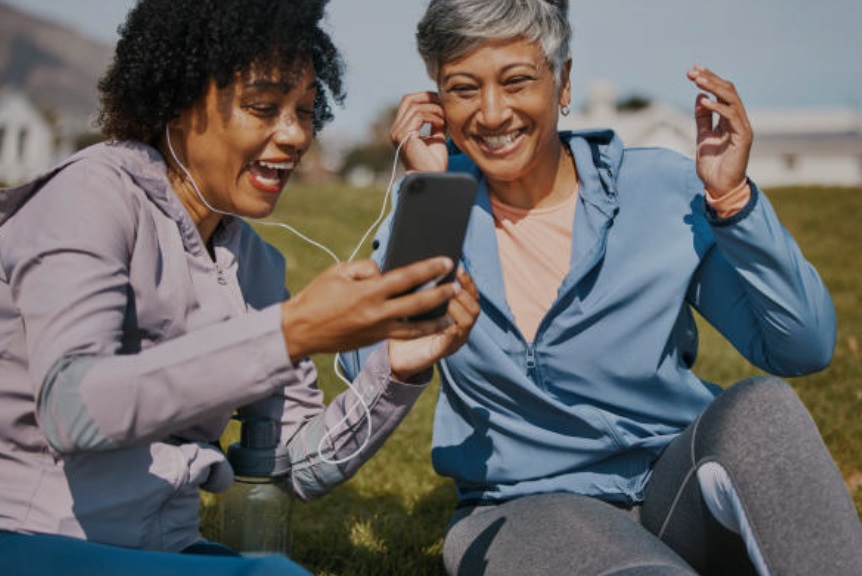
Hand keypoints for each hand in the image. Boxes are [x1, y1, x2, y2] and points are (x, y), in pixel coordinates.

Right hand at [280, 257, 459, 359]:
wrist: (300, 331)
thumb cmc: (317, 296)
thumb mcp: (339, 271)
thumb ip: (365, 268)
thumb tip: (384, 272)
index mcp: (368, 292)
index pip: (407, 278)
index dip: (429, 268)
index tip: (447, 261)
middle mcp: (377, 313)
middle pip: (418, 303)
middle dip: (441, 293)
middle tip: (457, 285)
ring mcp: (377, 330)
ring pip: (415, 328)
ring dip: (435, 320)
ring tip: (451, 314)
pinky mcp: (374, 340)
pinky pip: (402, 336)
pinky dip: (418, 331)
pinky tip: (429, 326)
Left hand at [388, 267, 479, 380]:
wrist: (395, 354)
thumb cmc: (406, 325)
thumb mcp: (414, 303)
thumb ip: (420, 286)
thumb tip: (418, 262)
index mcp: (456, 313)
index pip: (471, 295)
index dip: (467, 281)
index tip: (458, 268)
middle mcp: (459, 326)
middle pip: (474, 307)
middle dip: (464, 293)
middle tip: (451, 284)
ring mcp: (453, 340)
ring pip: (468, 321)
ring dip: (458, 307)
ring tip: (447, 300)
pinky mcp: (441, 352)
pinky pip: (451, 340)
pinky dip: (450, 330)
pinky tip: (445, 322)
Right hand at [389, 91, 448, 172]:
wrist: (432, 178)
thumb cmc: (433, 163)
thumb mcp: (436, 138)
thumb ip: (435, 123)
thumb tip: (441, 108)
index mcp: (401, 129)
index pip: (408, 103)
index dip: (424, 97)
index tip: (441, 101)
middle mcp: (396, 130)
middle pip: (408, 99)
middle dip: (427, 97)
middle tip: (443, 103)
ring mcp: (398, 133)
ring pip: (415, 107)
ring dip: (434, 109)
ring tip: (444, 118)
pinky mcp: (404, 136)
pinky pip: (419, 116)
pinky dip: (433, 117)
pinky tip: (441, 125)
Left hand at [687, 65, 752, 196]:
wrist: (719, 186)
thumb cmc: (713, 165)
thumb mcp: (703, 137)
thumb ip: (703, 118)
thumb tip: (699, 96)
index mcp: (729, 119)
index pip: (721, 93)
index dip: (709, 80)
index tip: (692, 71)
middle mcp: (738, 120)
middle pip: (727, 91)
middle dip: (710, 79)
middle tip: (693, 71)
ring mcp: (742, 127)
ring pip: (731, 99)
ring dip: (714, 88)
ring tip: (697, 80)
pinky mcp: (743, 137)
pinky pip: (732, 117)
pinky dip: (718, 108)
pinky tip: (704, 101)